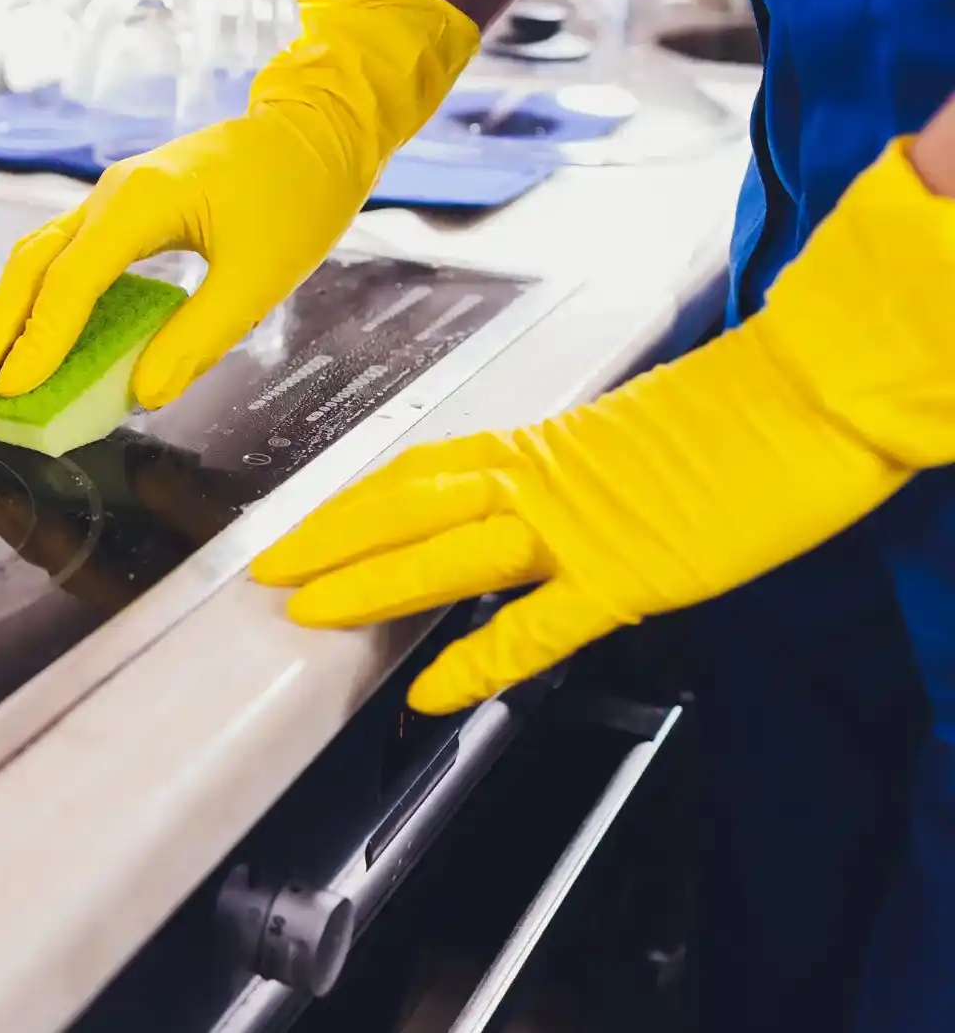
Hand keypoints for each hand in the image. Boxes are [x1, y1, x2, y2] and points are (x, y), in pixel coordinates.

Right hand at [0, 0, 478, 408]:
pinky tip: (33, 337)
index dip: (38, 341)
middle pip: (31, 266)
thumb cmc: (297, 193)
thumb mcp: (260, 276)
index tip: (11, 389)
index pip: (70, 281)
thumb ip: (199, 336)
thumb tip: (145, 394)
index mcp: (141, 202)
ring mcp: (114, 198)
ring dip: (7, 314)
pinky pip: (68, 257)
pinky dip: (42, 300)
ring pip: (41, 259)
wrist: (317, 129)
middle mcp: (113, 194)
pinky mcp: (126, 210)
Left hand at [254, 138, 954, 713]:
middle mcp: (542, 481)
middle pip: (408, 507)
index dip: (352, 502)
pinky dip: (482, 657)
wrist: (817, 393)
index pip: (419, 474)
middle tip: (264, 569)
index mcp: (540, 447)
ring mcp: (581, 529)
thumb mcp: (629, 443)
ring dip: (371, 582)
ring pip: (449, 554)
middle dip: (330, 540)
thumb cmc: (741, 416)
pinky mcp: (631, 575)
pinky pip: (540, 625)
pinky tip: (434, 689)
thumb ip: (571, 478)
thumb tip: (532, 509)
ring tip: (308, 611)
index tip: (299, 524)